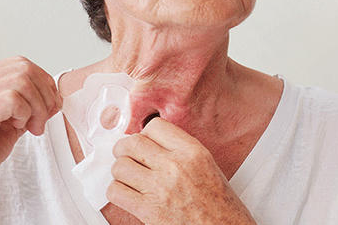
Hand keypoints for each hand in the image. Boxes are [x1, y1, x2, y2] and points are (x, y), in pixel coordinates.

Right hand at [0, 56, 60, 223]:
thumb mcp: (8, 124)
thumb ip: (26, 106)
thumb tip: (53, 96)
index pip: (20, 64)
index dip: (43, 82)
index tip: (49, 107)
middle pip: (24, 68)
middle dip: (44, 94)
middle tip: (42, 120)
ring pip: (21, 81)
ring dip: (37, 106)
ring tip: (32, 127)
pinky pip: (12, 98)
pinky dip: (25, 113)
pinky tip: (20, 128)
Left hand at [107, 118, 254, 224]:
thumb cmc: (221, 206)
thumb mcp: (208, 166)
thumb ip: (181, 151)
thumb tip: (153, 144)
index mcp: (193, 152)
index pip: (154, 126)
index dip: (144, 134)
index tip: (143, 142)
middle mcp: (175, 166)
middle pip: (132, 143)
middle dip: (124, 149)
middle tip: (126, 156)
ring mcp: (160, 187)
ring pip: (120, 166)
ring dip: (120, 172)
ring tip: (128, 178)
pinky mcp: (148, 210)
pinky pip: (116, 191)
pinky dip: (116, 192)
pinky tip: (127, 194)